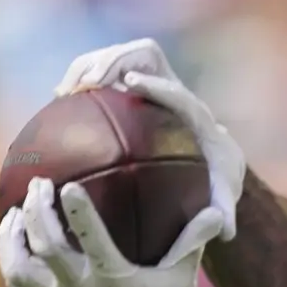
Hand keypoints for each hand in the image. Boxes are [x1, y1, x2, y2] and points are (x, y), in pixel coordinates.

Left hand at [0, 176, 221, 286]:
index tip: (69, 186)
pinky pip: (15, 282)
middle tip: (40, 185)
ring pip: (21, 265)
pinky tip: (12, 236)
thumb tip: (216, 213)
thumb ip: (192, 245)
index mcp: (111, 279)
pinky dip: (9, 256)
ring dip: (13, 235)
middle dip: (38, 210)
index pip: (92, 241)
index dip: (79, 212)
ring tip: (16, 211)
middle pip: (47, 245)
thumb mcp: (180, 283)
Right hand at [57, 37, 245, 239]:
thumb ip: (225, 209)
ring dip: (89, 65)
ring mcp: (150, 81)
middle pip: (143, 55)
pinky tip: (60, 102)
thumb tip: (226, 232)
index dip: (156, 83)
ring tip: (65, 92)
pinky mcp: (130, 85)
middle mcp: (171, 86)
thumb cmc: (215, 176)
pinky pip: (103, 72)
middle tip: (88, 83)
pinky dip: (82, 79)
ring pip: (118, 56)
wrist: (214, 155)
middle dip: (114, 60)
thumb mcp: (222, 194)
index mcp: (193, 111)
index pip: (175, 88)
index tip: (132, 85)